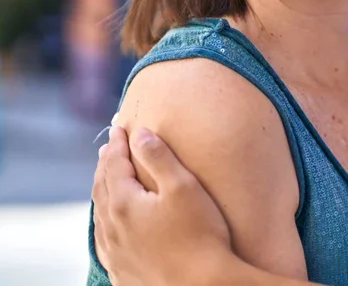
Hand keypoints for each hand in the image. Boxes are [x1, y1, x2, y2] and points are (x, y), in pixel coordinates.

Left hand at [93, 125, 233, 285]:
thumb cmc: (198, 234)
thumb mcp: (182, 186)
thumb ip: (159, 157)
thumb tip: (140, 134)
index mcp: (124, 204)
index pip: (114, 164)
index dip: (117, 143)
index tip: (119, 126)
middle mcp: (112, 229)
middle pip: (102, 187)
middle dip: (105, 163)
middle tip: (108, 147)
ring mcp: (115, 254)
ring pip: (99, 215)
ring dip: (102, 191)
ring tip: (105, 178)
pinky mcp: (122, 272)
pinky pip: (104, 241)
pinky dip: (103, 222)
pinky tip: (108, 225)